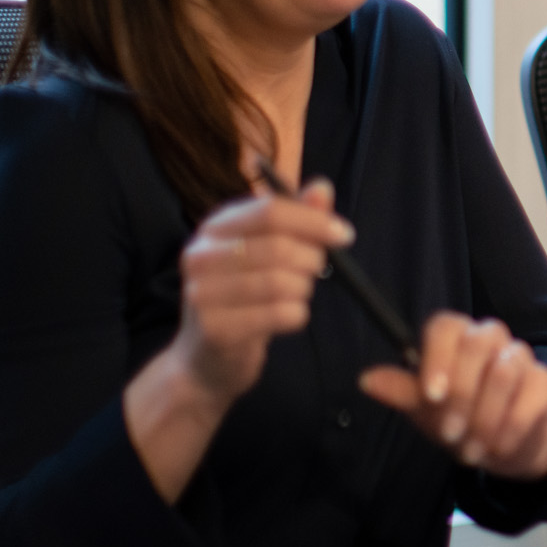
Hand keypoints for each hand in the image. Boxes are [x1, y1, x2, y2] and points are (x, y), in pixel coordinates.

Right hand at [172, 177, 351, 405]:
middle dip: (312, 260)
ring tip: (296, 295)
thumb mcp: (268, 251)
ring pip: (281, 282)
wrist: (206, 359)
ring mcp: (202, 293)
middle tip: (316, 272)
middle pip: (279, 246)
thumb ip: (296, 219)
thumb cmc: (243, 297)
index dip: (313, 221)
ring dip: (303, 290)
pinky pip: (280, 314)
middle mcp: (201, 255)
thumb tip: (322, 188)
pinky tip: (287, 317)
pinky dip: (297, 315)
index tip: (345, 234)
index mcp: (216, 227)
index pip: (270, 210)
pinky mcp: (215, 329)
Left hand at [361, 313, 546, 480]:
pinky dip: (510, 428)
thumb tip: (367, 380)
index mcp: (455, 338)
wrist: (499, 447)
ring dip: (484, 418)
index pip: (446, 326)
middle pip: (477, 343)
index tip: (431, 396)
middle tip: (449, 433)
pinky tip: (497, 446)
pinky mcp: (543, 380)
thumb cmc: (456, 420)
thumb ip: (402, 393)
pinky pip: (530, 396)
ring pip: (503, 372)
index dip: (438, 358)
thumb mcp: (424, 410)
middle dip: (461, 395)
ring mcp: (519, 357)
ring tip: (471, 448)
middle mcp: (489, 338)